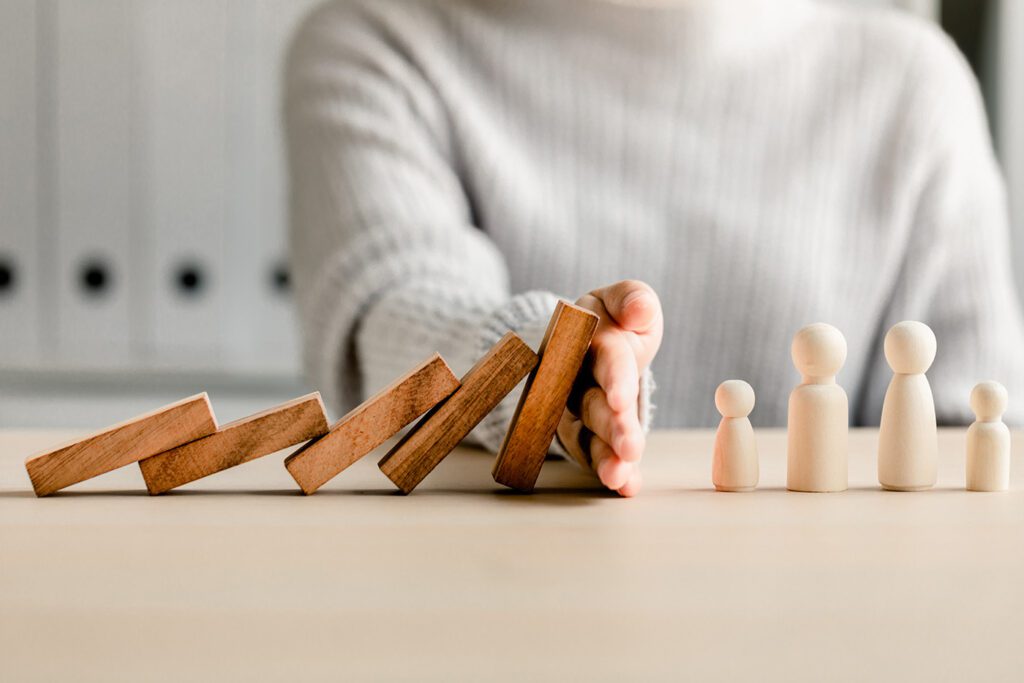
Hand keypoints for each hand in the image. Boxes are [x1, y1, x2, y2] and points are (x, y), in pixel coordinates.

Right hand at [557, 280, 662, 496]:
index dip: (613, 379)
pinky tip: (626, 487)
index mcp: (588, 341)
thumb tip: (640, 309)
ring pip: (588, 435)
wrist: (584, 342)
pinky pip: (593, 455)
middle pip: (593, 404)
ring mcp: (574, 409)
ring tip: (620, 475)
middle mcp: (575, 378)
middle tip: (629, 447)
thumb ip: (633, 299)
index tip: (621, 398)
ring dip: (604, 456)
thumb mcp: (624, 299)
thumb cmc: (611, 320)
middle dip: (611, 426)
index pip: (605, 360)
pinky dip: (609, 471)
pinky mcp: (581, 433)